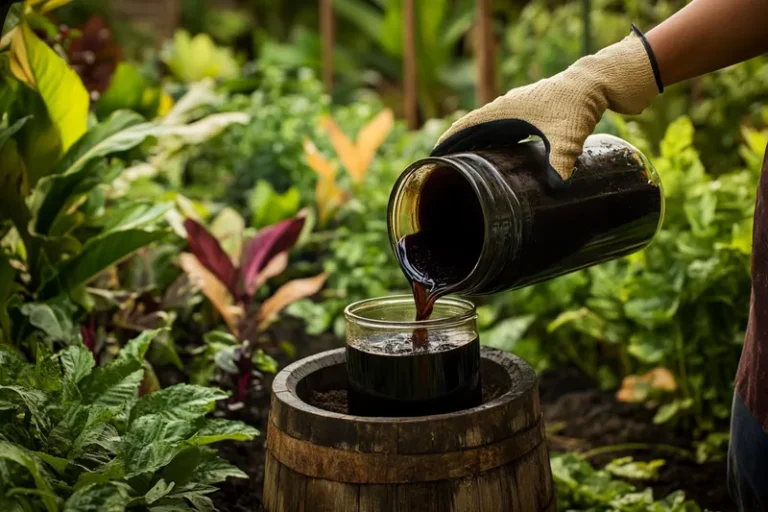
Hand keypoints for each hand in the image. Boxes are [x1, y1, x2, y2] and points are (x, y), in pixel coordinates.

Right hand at [434, 27, 661, 182]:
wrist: (594, 83)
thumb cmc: (577, 104)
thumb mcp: (569, 136)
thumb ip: (561, 161)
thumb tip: (557, 188)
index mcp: (504, 110)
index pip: (466, 126)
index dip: (448, 141)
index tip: (432, 157)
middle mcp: (504, 109)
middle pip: (471, 130)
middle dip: (455, 149)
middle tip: (441, 171)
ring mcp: (515, 110)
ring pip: (485, 130)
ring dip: (472, 146)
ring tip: (460, 168)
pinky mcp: (526, 113)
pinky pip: (499, 130)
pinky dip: (489, 143)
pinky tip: (492, 158)